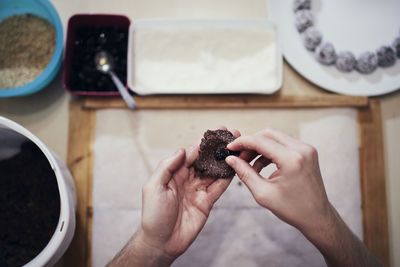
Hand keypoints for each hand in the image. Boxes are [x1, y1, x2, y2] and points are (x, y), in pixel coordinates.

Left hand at [133, 128, 238, 264]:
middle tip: (230, 135)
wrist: (162, 242)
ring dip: (224, 160)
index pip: (190, 153)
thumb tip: (182, 149)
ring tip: (237, 147)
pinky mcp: (207, 202)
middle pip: (204, 159)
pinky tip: (236, 167)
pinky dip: (228, 177)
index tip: (215, 132)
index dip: (203, 143)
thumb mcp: (154, 187)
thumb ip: (167, 166)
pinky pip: (219, 187)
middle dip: (216, 148)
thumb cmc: (153, 215)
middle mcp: (187, 179)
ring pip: (214, 171)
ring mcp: (198, 190)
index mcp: (173, 173)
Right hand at [225, 128, 382, 266]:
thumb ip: (245, 173)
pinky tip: (261, 166)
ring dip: (259, 148)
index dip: (242, 142)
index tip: (230, 148)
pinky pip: (283, 144)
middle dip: (251, 143)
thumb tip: (230, 159)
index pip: (260, 141)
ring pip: (275, 138)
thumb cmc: (292, 209)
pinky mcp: (307, 152)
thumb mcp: (263, 193)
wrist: (317, 217)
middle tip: (239, 157)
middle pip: (268, 134)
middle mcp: (301, 149)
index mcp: (291, 159)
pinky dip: (270, 152)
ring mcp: (307, 149)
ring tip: (249, 165)